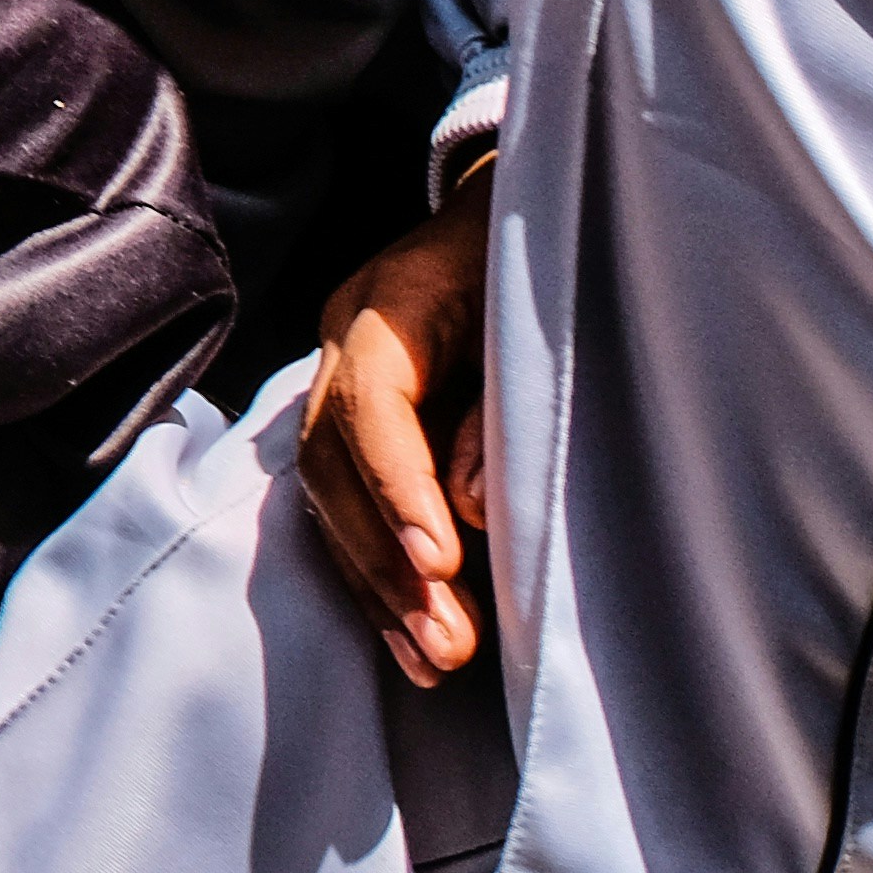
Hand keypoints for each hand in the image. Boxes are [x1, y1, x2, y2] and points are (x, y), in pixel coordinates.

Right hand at [299, 171, 494, 685]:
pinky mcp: (356, 425)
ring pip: (328, 494)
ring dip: (378, 585)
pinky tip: (408, 640)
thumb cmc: (544, 258)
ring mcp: (339, 382)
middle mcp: (345, 344)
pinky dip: (374, 578)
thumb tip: (474, 506)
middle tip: (447, 643)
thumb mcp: (543, 308)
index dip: (397, 482)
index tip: (442, 560)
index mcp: (390, 301)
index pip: (370, 399)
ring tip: (433, 660)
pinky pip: (343, 507)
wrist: (521, 212)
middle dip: (387, 560)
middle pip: (334, 460)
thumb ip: (506, 403)